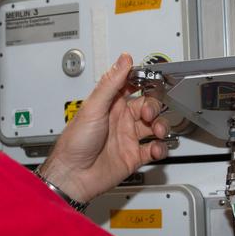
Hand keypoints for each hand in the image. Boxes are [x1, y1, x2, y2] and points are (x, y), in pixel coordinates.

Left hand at [38, 53, 169, 202]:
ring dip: (161, 126)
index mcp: (110, 105)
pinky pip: (153, 149)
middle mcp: (120, 120)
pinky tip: (155, 148)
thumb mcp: (94, 107)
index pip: (131, 86)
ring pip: (154, 127)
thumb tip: (123, 59)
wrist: (73, 175)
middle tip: (148, 114)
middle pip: (148, 106)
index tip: (154, 79)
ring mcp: (128, 138)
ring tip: (158, 130)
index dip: (143, 82)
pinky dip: (159, 148)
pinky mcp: (133, 157)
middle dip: (154, 107)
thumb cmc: (75, 143)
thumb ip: (111, 83)